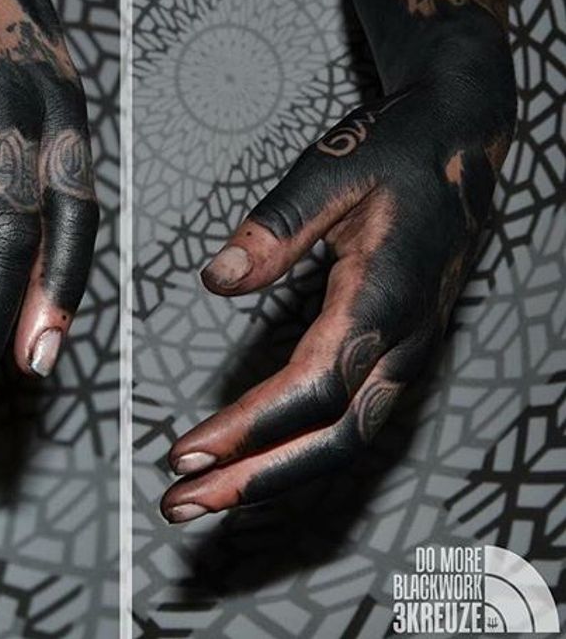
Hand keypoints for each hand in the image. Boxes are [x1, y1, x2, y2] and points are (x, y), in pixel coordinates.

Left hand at [160, 82, 508, 522]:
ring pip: (349, 440)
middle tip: (182, 501)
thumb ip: (274, 231)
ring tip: (208, 493)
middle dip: (256, 479)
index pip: (312, 388)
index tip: (187, 451)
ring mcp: (411, 348)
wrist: (460, 141)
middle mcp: (406, 337)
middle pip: (333, 439)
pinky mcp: (403, 347)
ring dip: (276, 475)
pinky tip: (260, 455)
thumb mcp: (328, 174)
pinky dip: (304, 450)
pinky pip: (357, 420)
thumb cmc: (396, 152)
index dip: (248, 428)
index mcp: (385, 296)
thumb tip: (217, 280)